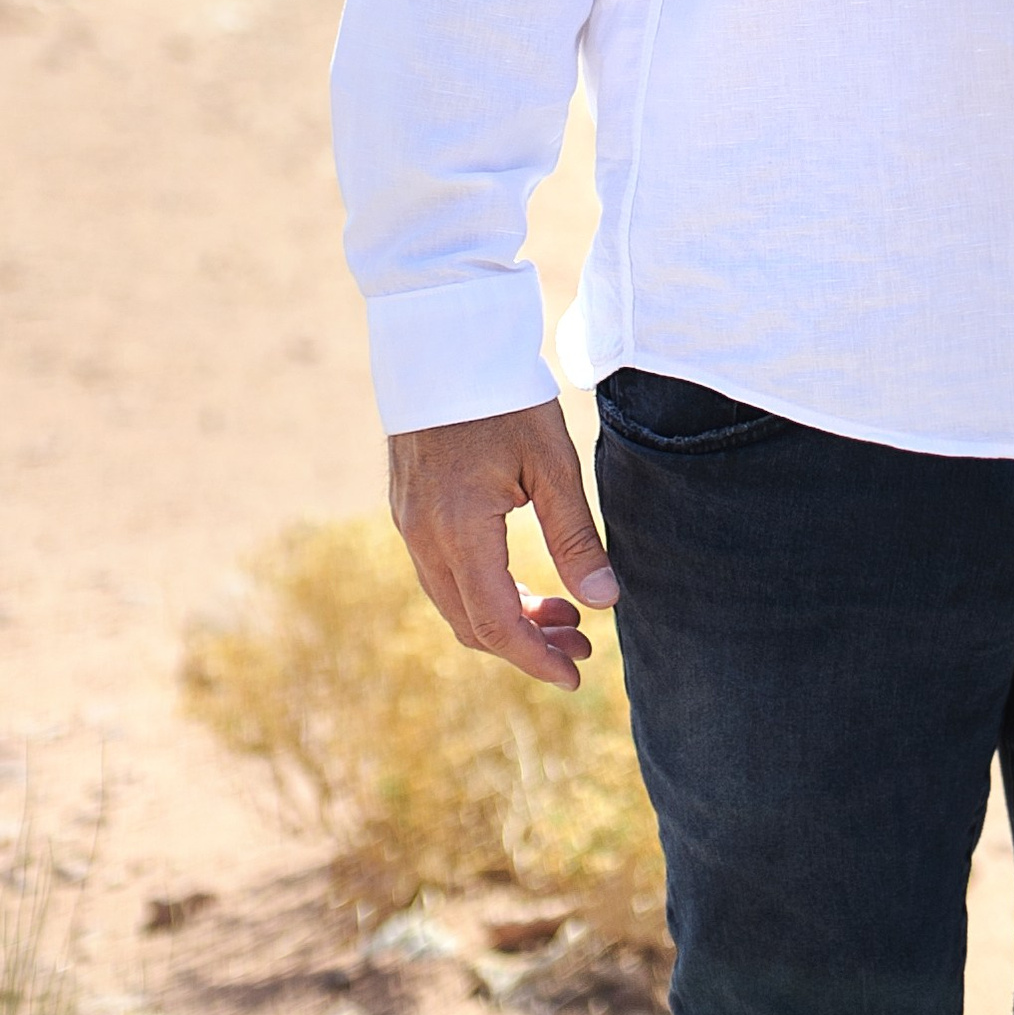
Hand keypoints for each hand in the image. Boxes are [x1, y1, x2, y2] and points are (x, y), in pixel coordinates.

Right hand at [388, 401, 618, 691]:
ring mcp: (410, 525)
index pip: (496, 623)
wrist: (443, 338)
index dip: (537, 659)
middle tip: (584, 643)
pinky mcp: (410, 509)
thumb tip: (604, 602)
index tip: (577, 675)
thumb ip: (575, 536)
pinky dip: (485, 593)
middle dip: (528, 645)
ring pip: (455, 603)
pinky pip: (444, 575)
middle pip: (472, 624)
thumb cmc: (503, 394)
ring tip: (566, 614)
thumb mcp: (551, 462)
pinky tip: (526, 582)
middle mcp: (423, 537)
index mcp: (458, 530)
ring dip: (508, 620)